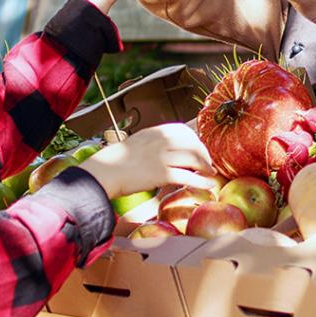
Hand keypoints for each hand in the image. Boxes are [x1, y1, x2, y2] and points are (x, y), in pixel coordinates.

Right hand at [77, 123, 217, 197]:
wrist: (105, 172)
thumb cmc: (119, 160)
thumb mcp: (140, 142)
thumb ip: (156, 141)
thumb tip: (172, 147)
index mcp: (156, 132)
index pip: (184, 131)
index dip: (196, 140)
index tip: (200, 149)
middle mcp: (161, 141)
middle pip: (193, 144)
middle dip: (204, 154)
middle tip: (208, 164)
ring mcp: (163, 157)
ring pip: (194, 158)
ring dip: (205, 167)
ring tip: (210, 174)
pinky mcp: (162, 174)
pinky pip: (188, 177)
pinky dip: (201, 181)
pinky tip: (208, 185)